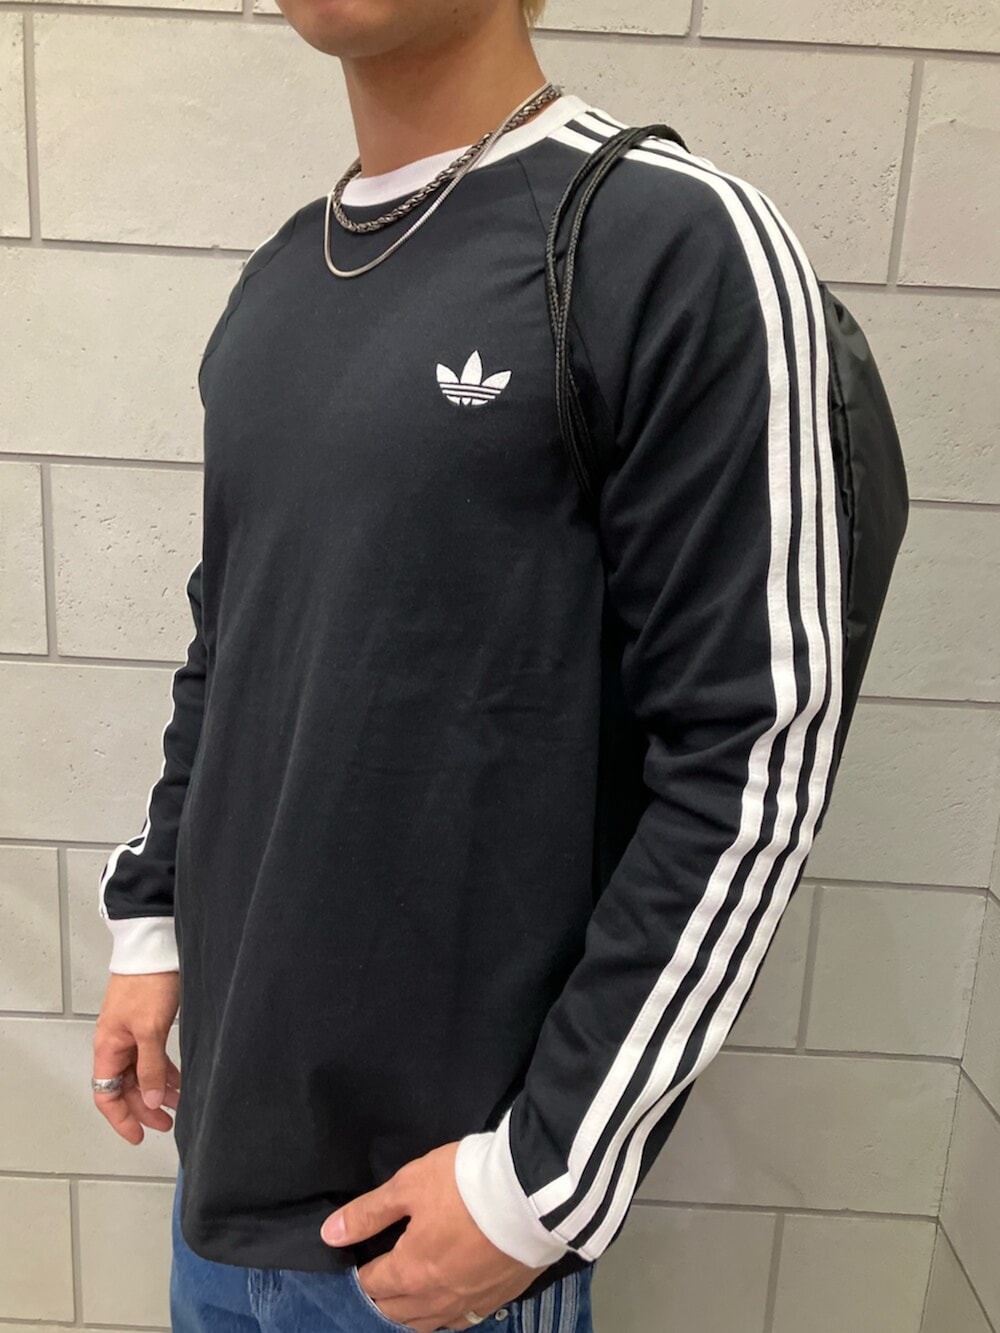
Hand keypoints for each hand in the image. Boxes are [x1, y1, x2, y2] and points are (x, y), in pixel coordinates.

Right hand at [92, 971, 181, 1143]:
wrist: (155, 948)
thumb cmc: (148, 983)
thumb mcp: (150, 1029)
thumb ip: (150, 1067)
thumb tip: (150, 1102)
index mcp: (108, 1048)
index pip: (106, 1095)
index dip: (121, 1118)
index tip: (139, 1136)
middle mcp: (116, 1044)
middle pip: (125, 1087)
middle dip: (144, 1108)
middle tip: (166, 1124)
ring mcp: (132, 1034)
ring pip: (140, 1073)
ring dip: (156, 1091)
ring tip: (178, 1105)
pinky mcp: (147, 1025)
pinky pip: (152, 1058)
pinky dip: (163, 1072)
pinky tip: (178, 1082)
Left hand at [320, 1141, 549, 1330]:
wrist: (531, 1194)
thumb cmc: (463, 1185)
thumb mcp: (409, 1185)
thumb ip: (369, 1212)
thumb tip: (329, 1235)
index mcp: (409, 1272)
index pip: (373, 1284)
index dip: (362, 1270)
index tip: (360, 1258)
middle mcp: (436, 1299)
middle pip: (397, 1311)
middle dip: (383, 1296)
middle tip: (380, 1278)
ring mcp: (469, 1303)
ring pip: (429, 1323)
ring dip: (413, 1312)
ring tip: (408, 1295)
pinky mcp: (499, 1299)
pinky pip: (463, 1319)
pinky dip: (448, 1314)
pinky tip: (449, 1302)